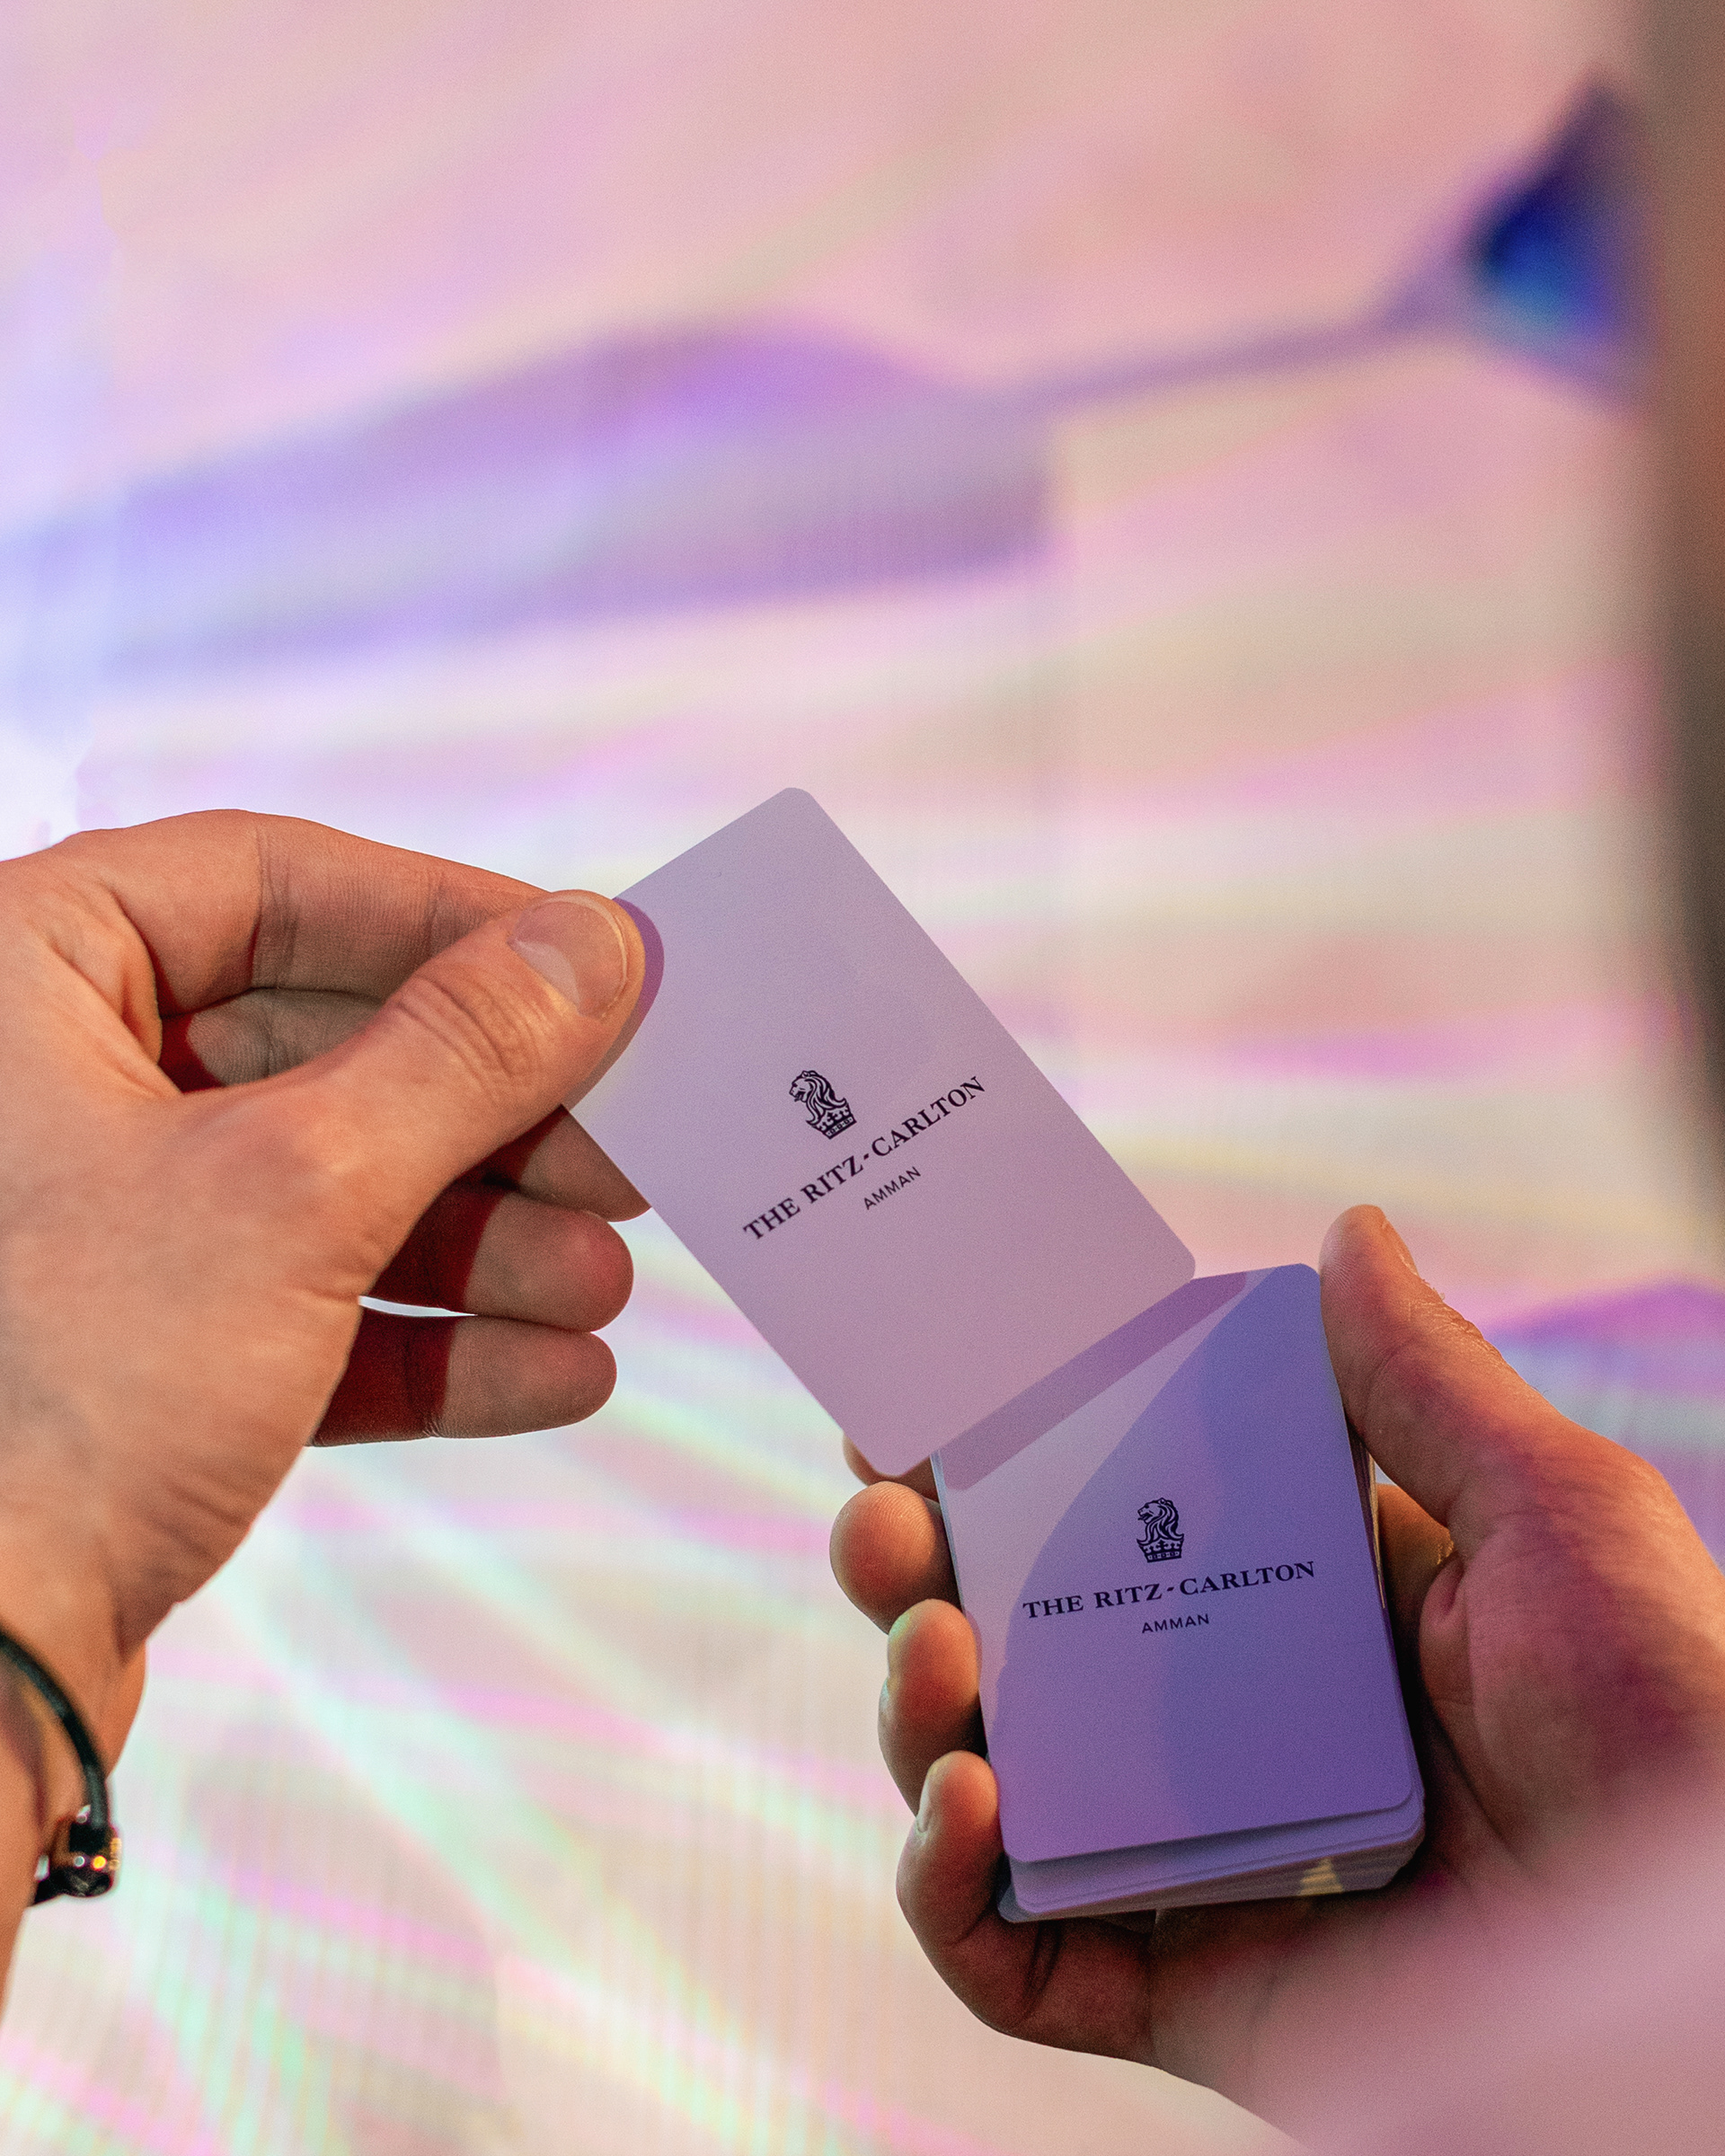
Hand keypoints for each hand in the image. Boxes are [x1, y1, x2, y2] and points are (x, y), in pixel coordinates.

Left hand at [0, 811, 644, 1935]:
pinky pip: (300, 1307)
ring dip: (481, 1237)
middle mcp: (43, 1087)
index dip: (448, 921)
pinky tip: (550, 1370)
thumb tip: (593, 945)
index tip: (588, 966)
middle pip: (319, 1043)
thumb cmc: (50, 1405)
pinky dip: (424, 1335)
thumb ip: (460, 1053)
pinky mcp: (126, 1355)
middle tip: (624, 1153)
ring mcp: (84, 1228)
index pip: (269, 884)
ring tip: (600, 1286)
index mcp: (22, 980)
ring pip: (322, 1184)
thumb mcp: (296, 1191)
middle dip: (489, 1117)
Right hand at [830, 1207, 1724, 2118]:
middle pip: (1017, 1640)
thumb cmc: (1669, 1719)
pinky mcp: (1182, 1986)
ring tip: (935, 1649)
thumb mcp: (1549, 1511)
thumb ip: (1425, 1379)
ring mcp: (1192, 1856)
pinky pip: (1016, 1957)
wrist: (1712, 1972)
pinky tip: (967, 1811)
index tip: (916, 1409)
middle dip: (916, 1570)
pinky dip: (947, 1888)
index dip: (997, 1462)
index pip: (1106, 1515)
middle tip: (881, 1517)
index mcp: (1299, 1602)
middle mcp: (1224, 1723)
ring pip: (988, 1781)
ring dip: (915, 1708)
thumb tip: (1346, 1234)